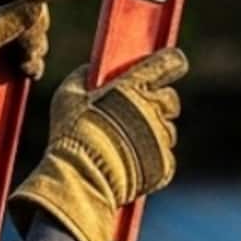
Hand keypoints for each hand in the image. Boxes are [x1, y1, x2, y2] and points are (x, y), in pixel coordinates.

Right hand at [9, 48, 186, 240]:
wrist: (81, 177)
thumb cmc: (71, 134)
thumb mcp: (67, 96)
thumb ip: (84, 77)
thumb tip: (92, 70)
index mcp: (133, 87)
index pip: (167, 64)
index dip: (172, 63)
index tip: (173, 64)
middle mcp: (152, 109)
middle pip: (170, 100)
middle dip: (159, 104)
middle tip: (136, 115)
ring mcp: (160, 138)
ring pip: (167, 130)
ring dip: (153, 134)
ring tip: (126, 145)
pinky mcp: (164, 164)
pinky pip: (164, 157)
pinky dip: (152, 160)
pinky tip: (131, 163)